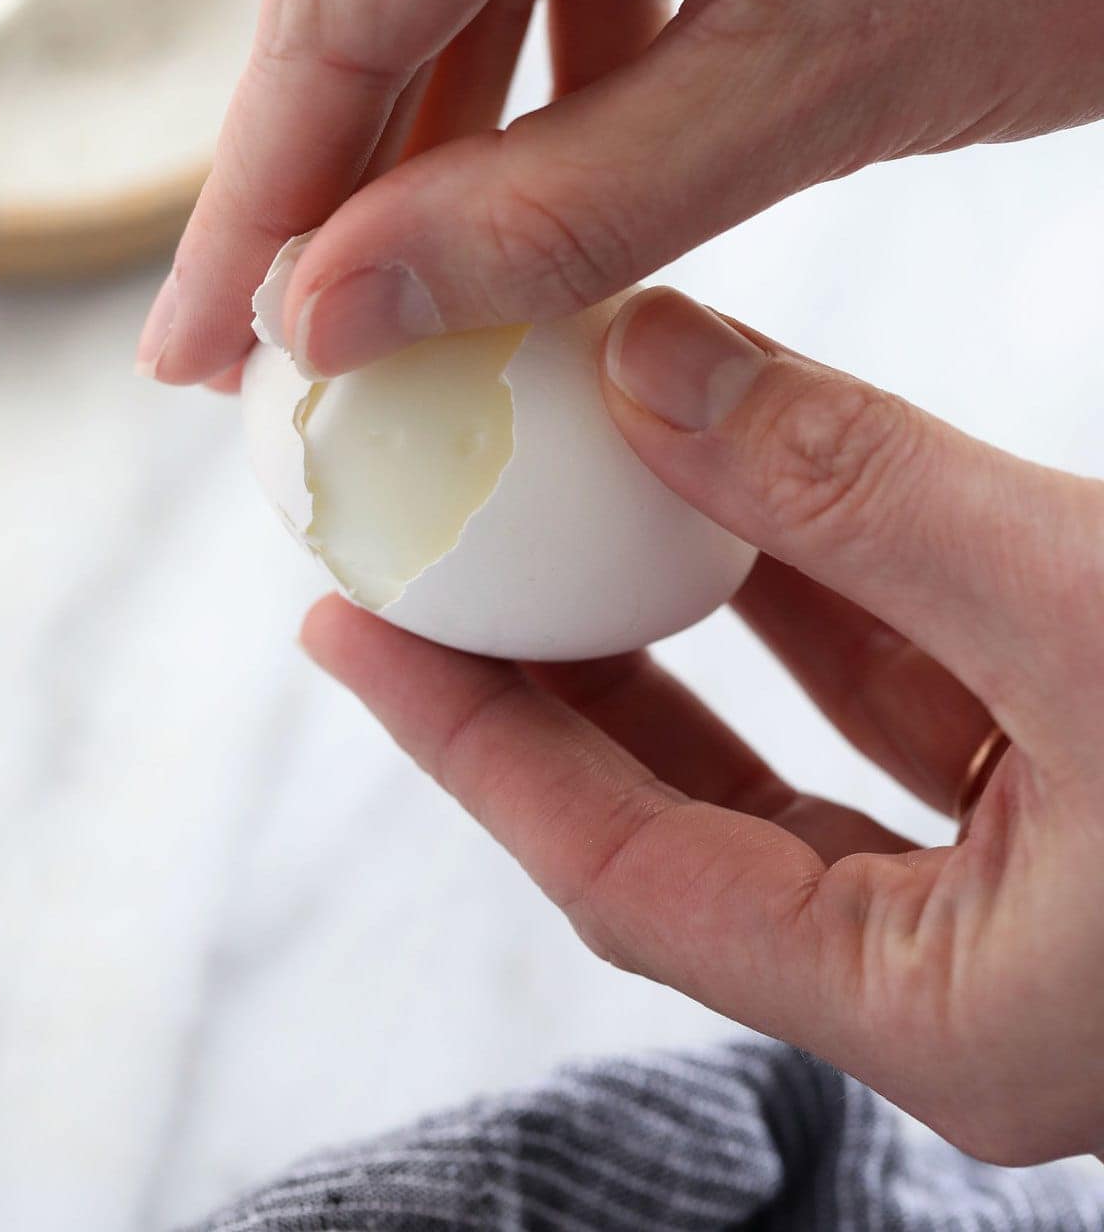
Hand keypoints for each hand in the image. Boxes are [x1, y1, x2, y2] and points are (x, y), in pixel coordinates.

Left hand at [301, 289, 1103, 1164]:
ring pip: (791, 764)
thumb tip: (650, 362)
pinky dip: (822, 604)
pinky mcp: (1077, 820)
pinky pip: (899, 713)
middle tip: (421, 565)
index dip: (467, 738)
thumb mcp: (1087, 615)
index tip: (347, 624)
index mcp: (939, 1015)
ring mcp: (1021, 909)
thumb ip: (860, 491)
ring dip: (684, 630)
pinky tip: (748, 498)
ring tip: (554, 512)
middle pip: (679, 826)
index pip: (620, 871)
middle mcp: (961, 984)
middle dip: (545, 683)